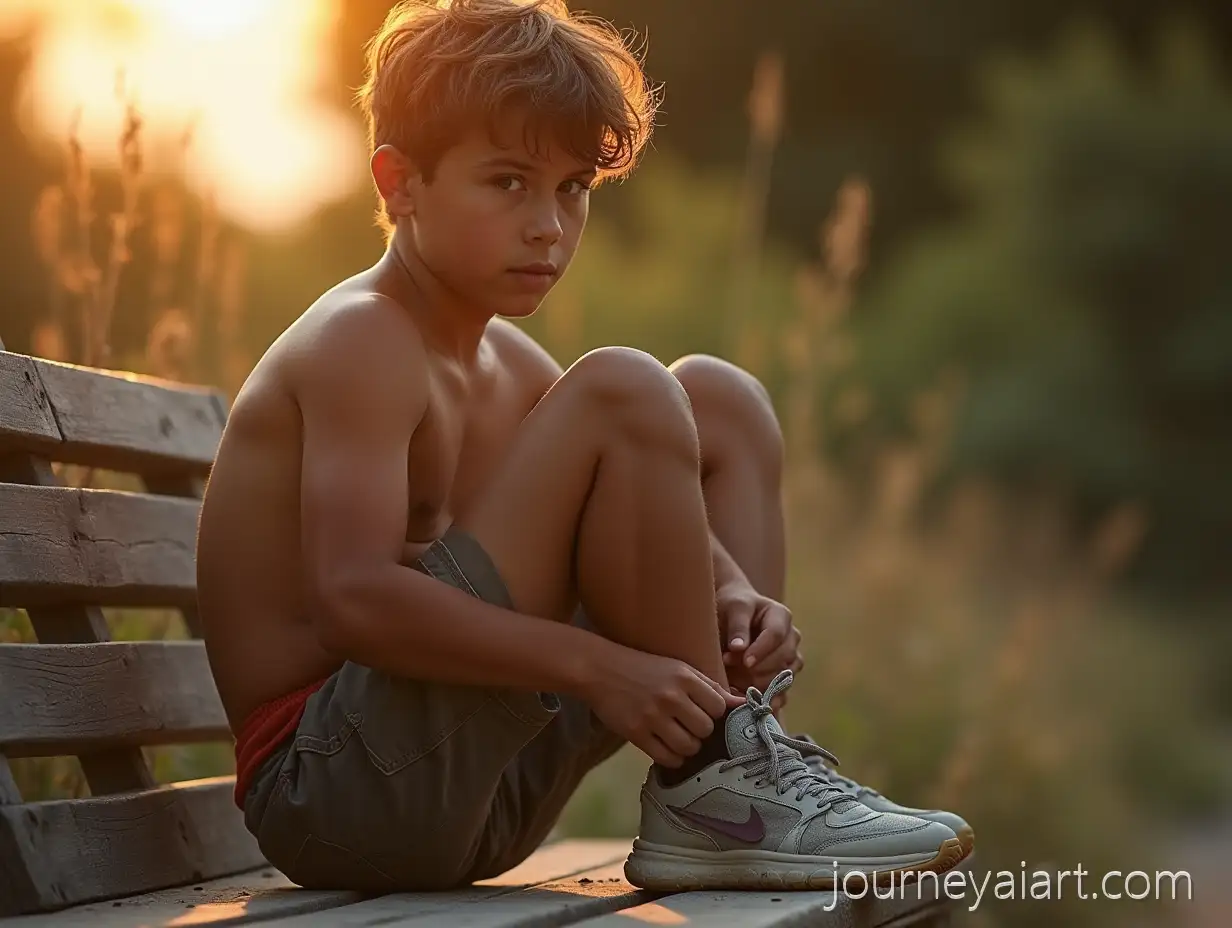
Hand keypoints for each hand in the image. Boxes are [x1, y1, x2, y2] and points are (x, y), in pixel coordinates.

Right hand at [581, 640, 744, 767]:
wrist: (600, 669)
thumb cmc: (645, 668)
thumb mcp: (679, 668)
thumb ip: (710, 686)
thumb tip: (744, 702)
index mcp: (685, 678)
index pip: (719, 708)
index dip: (715, 714)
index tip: (704, 713)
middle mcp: (670, 697)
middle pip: (705, 730)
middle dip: (701, 732)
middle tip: (689, 727)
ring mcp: (652, 716)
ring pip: (688, 747)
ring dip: (688, 747)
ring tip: (679, 738)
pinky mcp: (635, 733)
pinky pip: (666, 758)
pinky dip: (672, 758)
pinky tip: (667, 747)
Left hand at [717, 581, 802, 705]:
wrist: (732, 615)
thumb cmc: (733, 606)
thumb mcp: (733, 607)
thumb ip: (737, 625)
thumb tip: (738, 647)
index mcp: (781, 616)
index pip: (776, 635)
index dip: (762, 650)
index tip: (745, 661)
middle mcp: (791, 638)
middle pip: (784, 658)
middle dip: (759, 668)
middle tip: (733, 671)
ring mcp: (790, 659)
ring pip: (784, 678)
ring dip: (762, 685)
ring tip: (737, 686)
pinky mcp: (783, 677)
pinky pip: (782, 693)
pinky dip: (767, 701)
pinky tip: (752, 705)